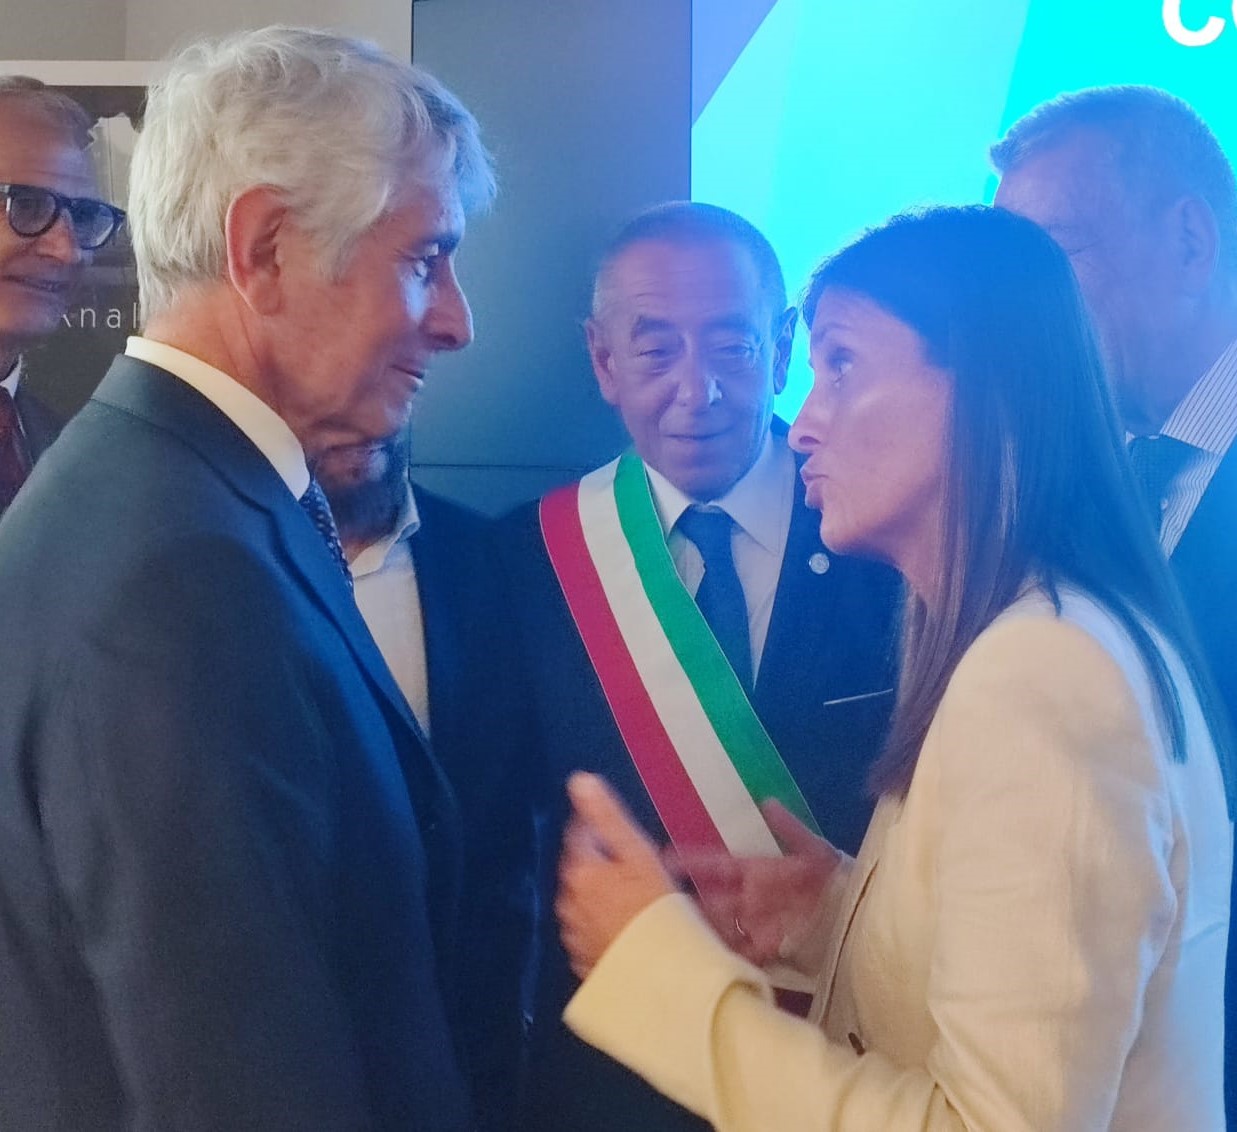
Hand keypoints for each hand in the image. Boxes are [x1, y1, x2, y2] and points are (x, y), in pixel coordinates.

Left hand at [556, 773, 675, 980]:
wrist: (663, 976)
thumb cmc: (656, 907)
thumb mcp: (637, 853)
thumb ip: (606, 816)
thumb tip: (579, 779)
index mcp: (578, 871)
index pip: (580, 835)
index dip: (602, 830)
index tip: (626, 837)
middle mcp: (567, 902)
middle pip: (580, 870)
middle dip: (601, 865)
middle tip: (636, 870)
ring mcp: (574, 935)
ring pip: (584, 903)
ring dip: (602, 897)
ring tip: (636, 902)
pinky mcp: (584, 961)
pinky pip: (591, 932)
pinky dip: (604, 925)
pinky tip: (629, 930)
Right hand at [666, 800, 839, 965]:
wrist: (861, 915)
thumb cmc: (837, 878)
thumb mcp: (815, 850)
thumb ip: (790, 828)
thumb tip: (768, 802)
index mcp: (757, 872)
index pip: (718, 866)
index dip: (693, 863)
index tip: (665, 858)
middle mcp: (752, 900)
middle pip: (713, 902)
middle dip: (692, 907)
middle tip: (666, 911)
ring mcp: (759, 926)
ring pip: (722, 929)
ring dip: (706, 932)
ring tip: (685, 938)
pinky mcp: (771, 951)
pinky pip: (742, 954)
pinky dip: (728, 956)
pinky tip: (712, 959)